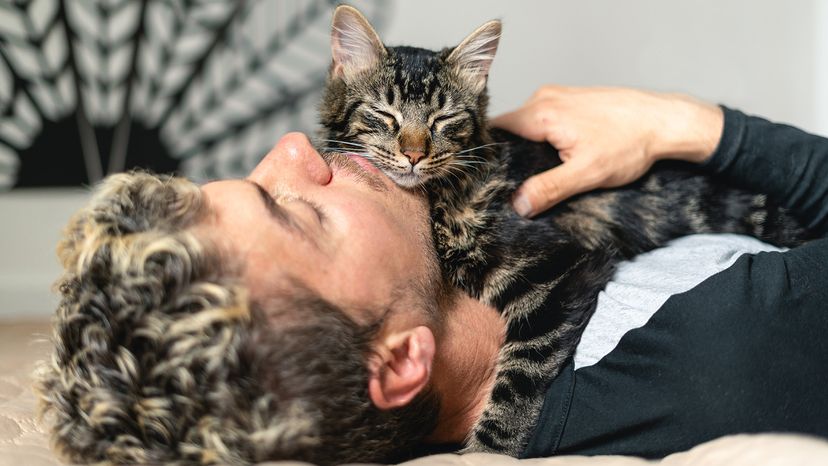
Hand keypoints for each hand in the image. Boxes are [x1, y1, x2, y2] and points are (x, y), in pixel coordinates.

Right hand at [492, 86, 723, 216]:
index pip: (496, 130)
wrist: (666, 122)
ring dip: (529, 147)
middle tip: (514, 182)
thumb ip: (549, 189)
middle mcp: (545, 98)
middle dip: (510, 154)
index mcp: (542, 113)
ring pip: (527, 125)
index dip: (490, 154)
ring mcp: (559, 96)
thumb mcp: (587, 174)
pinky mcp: (571, 101)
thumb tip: (518, 204)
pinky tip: (557, 157)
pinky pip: (544, 120)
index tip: (489, 177)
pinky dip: (544, 139)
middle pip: (510, 128)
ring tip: (538, 172)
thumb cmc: (631, 143)